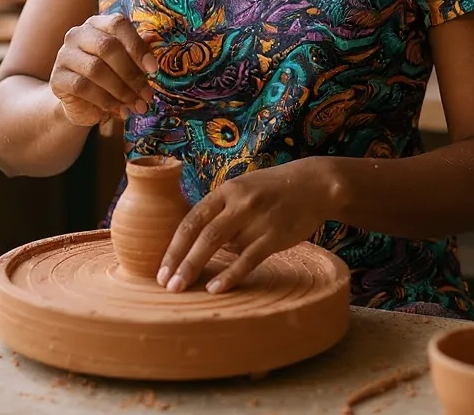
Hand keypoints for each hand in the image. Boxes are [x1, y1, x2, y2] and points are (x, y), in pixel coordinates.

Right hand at [50, 13, 156, 125]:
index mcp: (98, 24)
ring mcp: (64, 54)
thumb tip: (154, 39)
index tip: (153, 70)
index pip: (118, 25)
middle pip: (107, 47)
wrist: (81, 103)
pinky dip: (105, 100)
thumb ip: (138, 50)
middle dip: (131, 74)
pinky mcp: (57, 78)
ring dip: (121, 90)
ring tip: (137, 105)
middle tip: (147, 95)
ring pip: (96, 69)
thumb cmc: (108, 76)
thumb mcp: (126, 62)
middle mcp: (78, 34)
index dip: (137, 46)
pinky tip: (118, 109)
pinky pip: (83, 87)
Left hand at [158, 159, 328, 294]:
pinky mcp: (276, 235)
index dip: (174, 245)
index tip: (160, 269)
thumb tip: (197, 245)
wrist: (313, 184)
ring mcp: (258, 218)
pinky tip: (216, 289)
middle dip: (181, 261)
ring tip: (185, 289)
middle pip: (203, 234)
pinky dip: (231, 275)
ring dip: (200, 267)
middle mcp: (239, 202)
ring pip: (223, 246)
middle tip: (167, 284)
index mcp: (226, 190)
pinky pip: (248, 258)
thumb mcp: (242, 191)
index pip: (192, 219)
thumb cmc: (272, 191)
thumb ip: (221, 213)